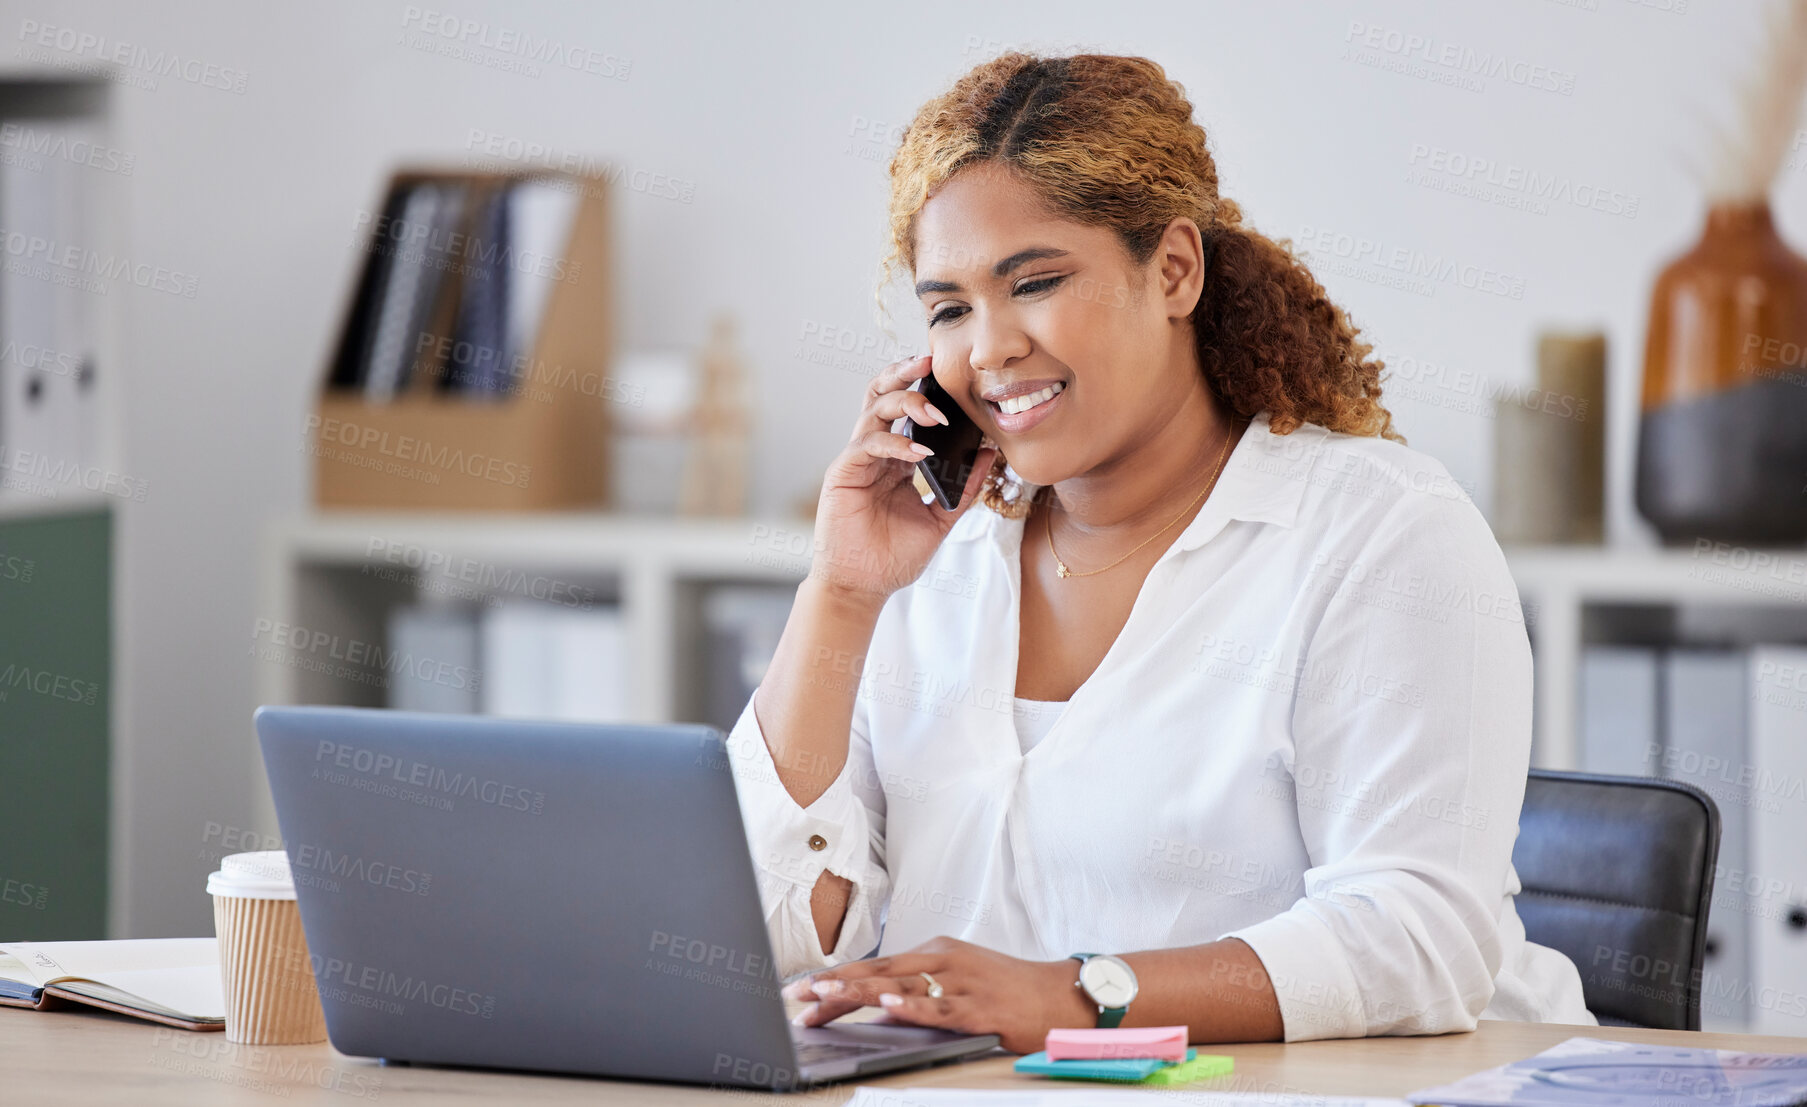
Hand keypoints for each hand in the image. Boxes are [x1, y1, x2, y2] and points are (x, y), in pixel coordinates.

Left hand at [781, 936, 1093, 1054]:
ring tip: (826, 997)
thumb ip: (920, 994)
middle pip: (880, 972)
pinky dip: (912, 1006)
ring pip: (902, 987)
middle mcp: (944, 960)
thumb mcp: (958, 984)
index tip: (802, 991)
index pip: (876, 967)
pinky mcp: (979, 1006)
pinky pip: (940, 1007)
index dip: (837, 978)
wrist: (1061, 995)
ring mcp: (962, 982)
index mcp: (936, 952)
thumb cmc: (1009, 991)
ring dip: (860, 994)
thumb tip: (879, 1010)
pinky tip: (889, 1006)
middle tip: (798, 997)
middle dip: (835, 986)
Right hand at [809, 356, 997, 604]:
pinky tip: (919, 452)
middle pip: (882, 394)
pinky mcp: (843, 473)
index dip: (925, 387)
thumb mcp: (940, 519)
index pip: (905, 408)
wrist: (864, 587)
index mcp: (895, 458)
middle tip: (930, 361)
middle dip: (904, 372)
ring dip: (905, 402)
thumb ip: (963, 487)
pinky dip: (894, 442)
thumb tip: (992, 455)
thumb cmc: (893, 557)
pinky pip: (867, 444)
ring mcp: (856, 460)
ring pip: (873, 409)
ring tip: (935, 412)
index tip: (954, 376)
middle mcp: (874, 452)